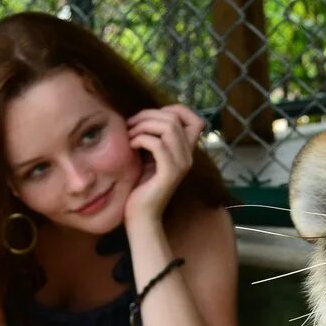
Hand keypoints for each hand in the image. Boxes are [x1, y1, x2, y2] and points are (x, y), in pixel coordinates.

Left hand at [125, 104, 204, 225]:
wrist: (141, 216)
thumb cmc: (141, 185)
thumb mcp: (150, 155)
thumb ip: (155, 137)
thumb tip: (146, 115)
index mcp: (186, 151)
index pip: (195, 119)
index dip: (174, 110)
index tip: (150, 117)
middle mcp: (188, 156)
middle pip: (175, 119)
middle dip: (148, 115)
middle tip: (130, 126)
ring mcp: (181, 165)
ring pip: (168, 128)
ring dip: (144, 126)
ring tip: (130, 135)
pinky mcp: (169, 173)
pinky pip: (158, 145)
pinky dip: (141, 139)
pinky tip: (131, 146)